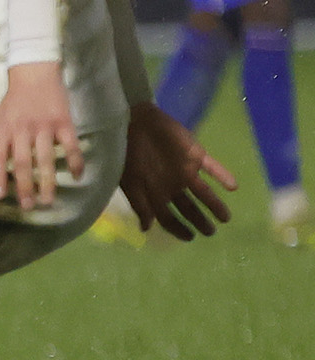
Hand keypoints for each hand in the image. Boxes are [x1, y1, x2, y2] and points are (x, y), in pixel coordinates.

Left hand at [0, 61, 79, 210]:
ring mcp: (45, 126)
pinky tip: (77, 177)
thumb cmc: (13, 102)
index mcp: (3, 129)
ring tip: (48, 200)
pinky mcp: (64, 122)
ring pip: (46, 158)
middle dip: (24, 187)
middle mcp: (22, 129)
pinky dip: (75, 162)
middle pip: (23, 162)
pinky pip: (71, 146)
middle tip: (27, 206)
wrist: (35, 74)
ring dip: (48, 182)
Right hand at [118, 99, 236, 238]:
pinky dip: (223, 176)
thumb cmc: (126, 153)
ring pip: (204, 192)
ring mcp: (185, 170)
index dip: (179, 228)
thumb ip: (140, 204)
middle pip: (189, 208)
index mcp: (155, 193)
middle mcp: (172, 185)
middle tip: (210, 232)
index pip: (169, 217)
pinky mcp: (195, 155)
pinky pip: (213, 167)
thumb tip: (146, 229)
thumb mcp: (129, 182)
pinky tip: (233, 186)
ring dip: (215, 204)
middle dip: (200, 221)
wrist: (132, 122)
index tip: (190, 238)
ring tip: (226, 218)